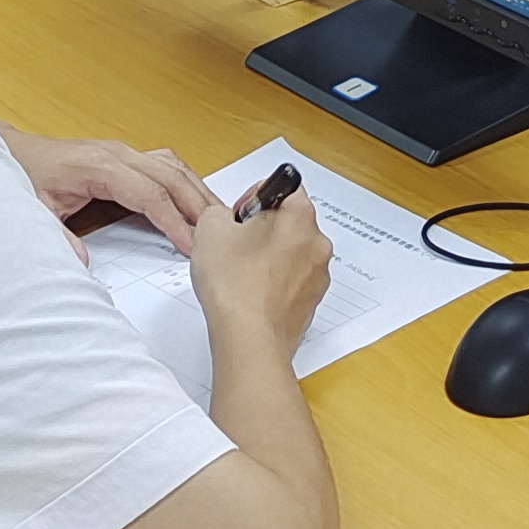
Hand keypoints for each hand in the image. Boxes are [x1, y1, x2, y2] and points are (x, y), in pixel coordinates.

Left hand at [0, 126, 215, 248]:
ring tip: (218, 218)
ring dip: (197, 190)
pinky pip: (165, 163)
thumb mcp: (36, 212)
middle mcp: (117, 153)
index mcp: (99, 165)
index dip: (172, 219)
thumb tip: (83, 263)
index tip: (190, 243)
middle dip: (196, 205)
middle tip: (220, 233)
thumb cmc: (24, 176)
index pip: (148, 193)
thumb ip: (60, 239)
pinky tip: (196, 198)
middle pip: (170, 177)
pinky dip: (186, 180)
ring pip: (173, 166)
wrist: (13, 151)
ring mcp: (123, 151)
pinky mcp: (125, 155)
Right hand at [189, 190, 332, 363]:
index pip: (284, 188)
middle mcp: (317, 243)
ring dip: (269, 258)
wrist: (249, 340)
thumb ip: (218, 212)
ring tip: (241, 274)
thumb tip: (224, 219)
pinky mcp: (311, 302)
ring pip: (291, 254)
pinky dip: (274, 284)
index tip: (240, 216)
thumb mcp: (210, 229)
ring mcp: (318, 275)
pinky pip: (292, 282)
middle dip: (262, 229)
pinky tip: (251, 295)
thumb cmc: (235, 286)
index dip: (256, 198)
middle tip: (236, 246)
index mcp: (300, 216)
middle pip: (289, 222)